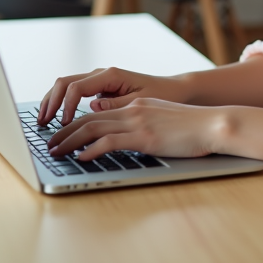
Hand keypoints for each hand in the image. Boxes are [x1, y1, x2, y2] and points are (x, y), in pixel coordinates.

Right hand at [37, 67, 187, 125]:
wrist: (175, 90)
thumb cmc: (162, 95)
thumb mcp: (141, 103)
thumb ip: (116, 105)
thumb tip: (92, 107)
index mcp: (110, 75)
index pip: (76, 87)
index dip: (65, 106)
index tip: (63, 124)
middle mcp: (101, 75)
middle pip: (64, 82)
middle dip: (50, 102)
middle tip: (42, 123)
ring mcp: (98, 81)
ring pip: (65, 86)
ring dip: (51, 102)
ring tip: (42, 121)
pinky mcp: (99, 89)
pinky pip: (73, 93)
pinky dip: (60, 103)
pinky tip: (55, 119)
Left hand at [46, 98, 224, 160]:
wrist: (214, 124)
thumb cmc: (193, 127)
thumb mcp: (162, 119)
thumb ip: (140, 121)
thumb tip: (121, 133)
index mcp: (136, 105)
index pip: (97, 112)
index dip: (74, 124)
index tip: (61, 135)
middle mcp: (133, 109)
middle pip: (88, 118)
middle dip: (64, 133)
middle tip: (49, 146)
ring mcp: (138, 121)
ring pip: (92, 128)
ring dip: (69, 141)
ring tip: (56, 153)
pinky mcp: (144, 136)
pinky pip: (110, 141)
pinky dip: (91, 150)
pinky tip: (81, 158)